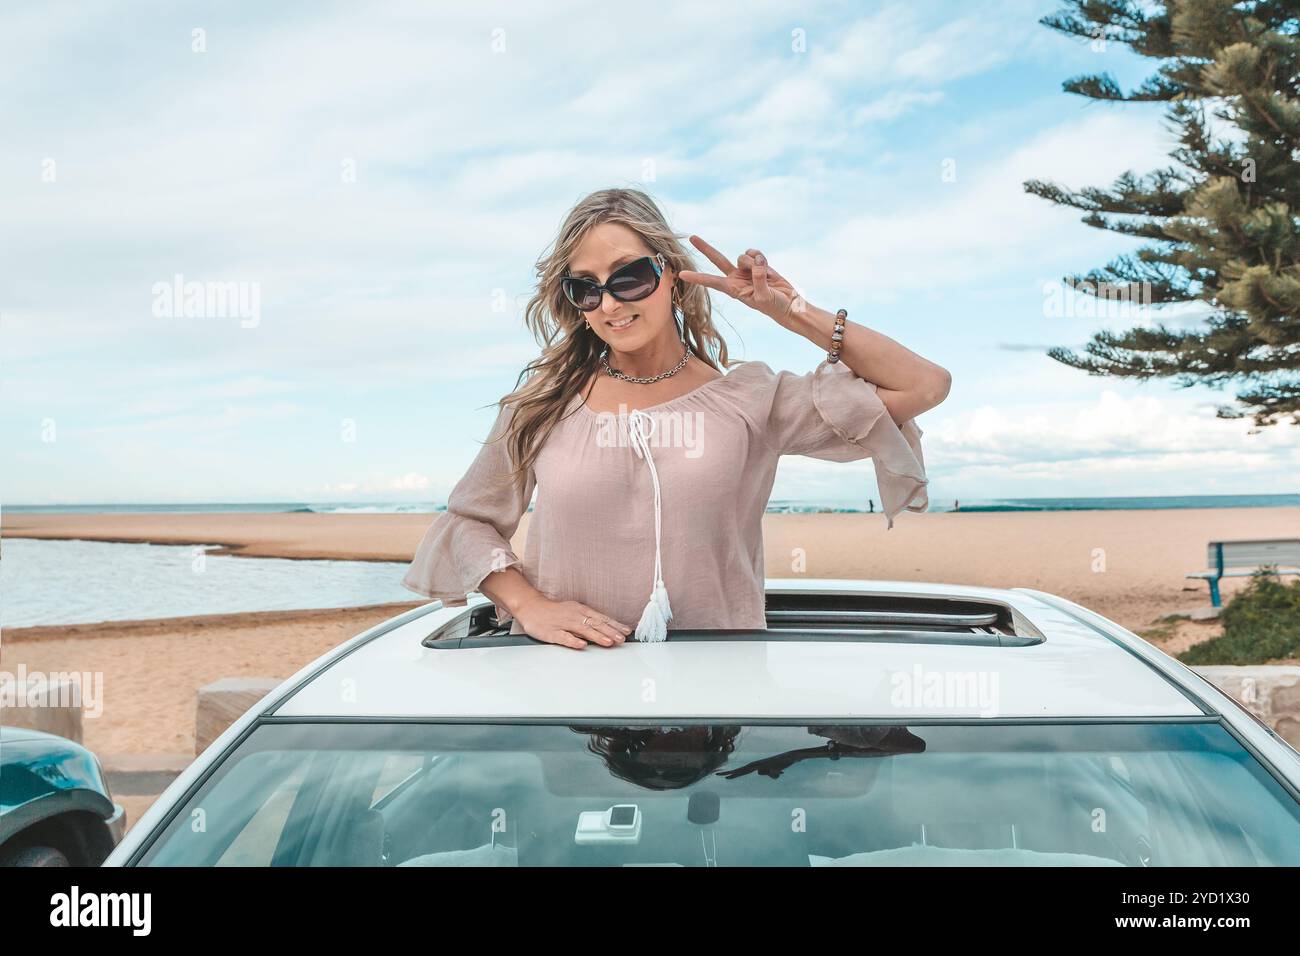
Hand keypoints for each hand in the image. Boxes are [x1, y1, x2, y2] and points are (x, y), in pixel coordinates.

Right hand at [514, 596, 630, 649]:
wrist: (531, 607)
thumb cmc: (555, 611)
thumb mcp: (574, 611)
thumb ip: (588, 620)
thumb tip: (605, 628)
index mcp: (581, 610)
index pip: (601, 618)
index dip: (614, 625)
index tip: (626, 631)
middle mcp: (574, 616)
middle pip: (595, 624)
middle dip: (610, 631)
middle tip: (622, 638)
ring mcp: (564, 624)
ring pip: (583, 630)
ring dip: (597, 636)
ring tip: (609, 642)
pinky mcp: (552, 632)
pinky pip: (564, 637)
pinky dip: (573, 641)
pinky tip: (582, 645)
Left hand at [677, 235, 803, 326]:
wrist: (787, 302)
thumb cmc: (774, 306)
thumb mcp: (765, 297)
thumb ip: (759, 281)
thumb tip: (755, 265)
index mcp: (733, 289)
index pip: (711, 281)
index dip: (697, 278)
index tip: (681, 275)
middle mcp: (736, 278)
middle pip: (717, 259)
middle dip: (705, 248)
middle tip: (692, 237)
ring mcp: (745, 269)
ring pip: (742, 256)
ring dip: (754, 262)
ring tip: (764, 275)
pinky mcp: (756, 263)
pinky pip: (754, 252)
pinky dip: (761, 257)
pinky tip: (767, 267)